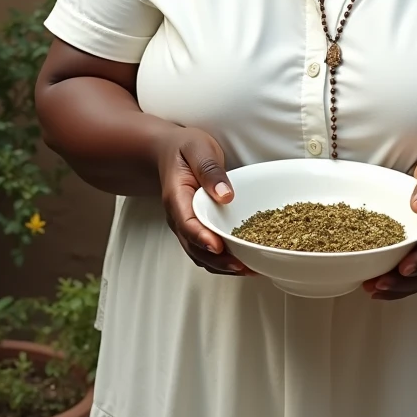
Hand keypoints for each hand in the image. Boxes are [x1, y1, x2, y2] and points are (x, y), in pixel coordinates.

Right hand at [156, 127, 254, 276]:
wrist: (168, 151)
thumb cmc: (184, 147)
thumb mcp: (198, 149)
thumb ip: (210, 171)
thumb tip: (225, 195)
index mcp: (176, 197)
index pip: (187, 223)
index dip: (202, 238)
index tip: (218, 247)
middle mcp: (178, 217)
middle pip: (194, 247)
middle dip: (218, 261)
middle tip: (242, 266)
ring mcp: (186, 225)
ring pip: (200, 254)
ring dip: (222, 265)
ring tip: (249, 269)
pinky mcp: (196, 227)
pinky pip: (206, 250)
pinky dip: (222, 260)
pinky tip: (242, 261)